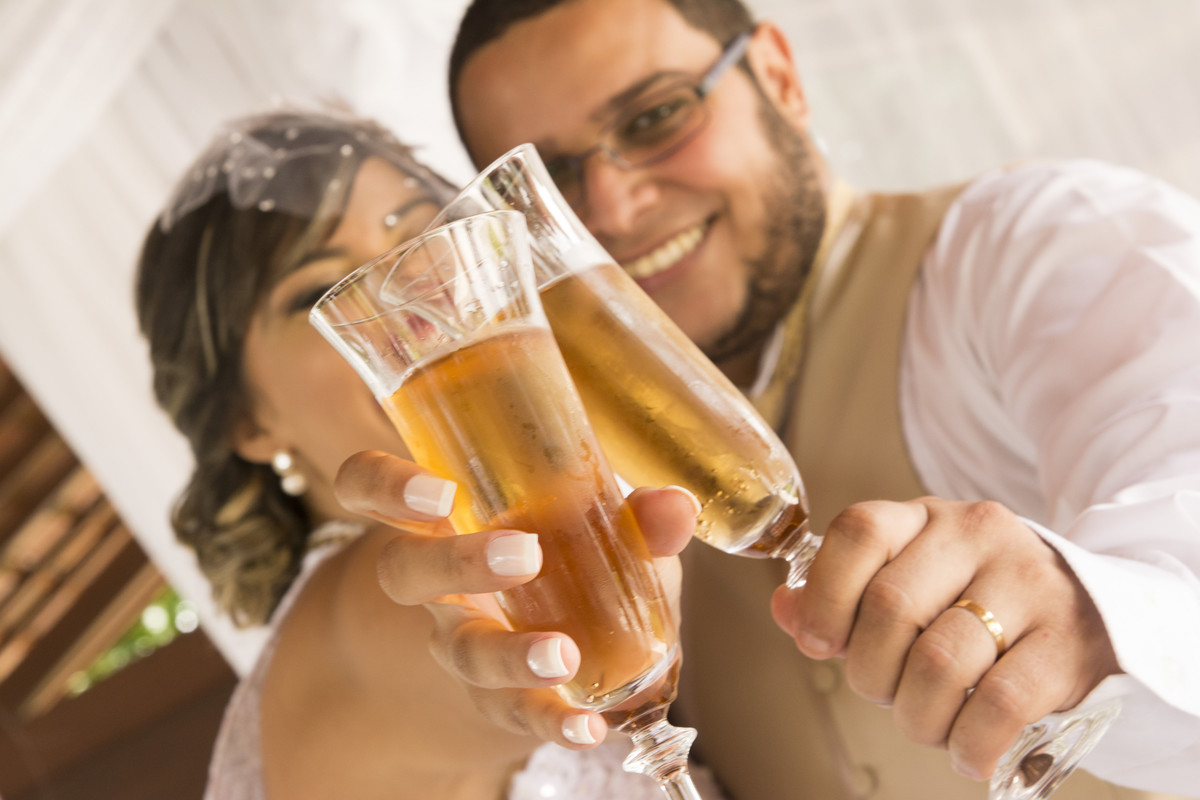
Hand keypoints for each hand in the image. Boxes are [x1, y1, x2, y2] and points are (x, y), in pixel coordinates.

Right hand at [334, 449, 697, 747]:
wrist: (503, 654)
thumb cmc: (546, 559)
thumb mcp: (578, 525)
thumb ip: (628, 515)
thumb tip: (675, 505)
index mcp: (438, 516)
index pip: (370, 486)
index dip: (385, 485)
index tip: (436, 489)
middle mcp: (435, 581)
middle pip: (407, 569)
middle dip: (457, 561)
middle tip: (521, 554)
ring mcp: (460, 644)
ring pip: (462, 650)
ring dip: (512, 654)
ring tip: (561, 655)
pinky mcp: (495, 699)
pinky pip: (513, 713)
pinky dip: (554, 720)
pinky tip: (589, 725)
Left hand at [770, 497, 1120, 780]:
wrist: (1095, 604)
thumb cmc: (978, 598)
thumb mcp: (911, 575)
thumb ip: (844, 594)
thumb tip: (786, 611)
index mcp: (925, 516)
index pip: (858, 532)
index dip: (825, 595)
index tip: (819, 642)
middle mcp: (977, 535)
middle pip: (890, 607)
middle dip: (871, 671)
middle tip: (886, 692)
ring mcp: (1028, 583)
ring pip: (939, 662)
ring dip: (917, 715)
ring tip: (926, 723)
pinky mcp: (1068, 642)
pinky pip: (999, 702)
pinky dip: (969, 742)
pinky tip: (966, 752)